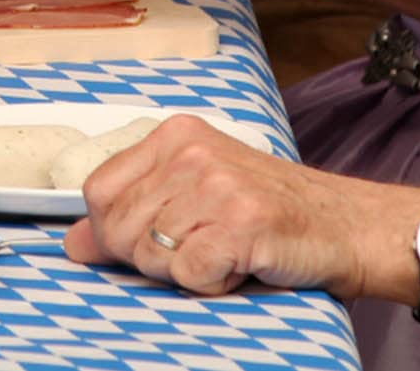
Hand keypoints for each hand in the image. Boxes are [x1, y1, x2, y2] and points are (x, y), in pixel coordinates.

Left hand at [66, 116, 419, 303]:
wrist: (345, 225)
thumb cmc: (268, 212)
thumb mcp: (194, 193)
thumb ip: (134, 209)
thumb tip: (74, 243)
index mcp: (173, 135)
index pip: (98, 189)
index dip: (107, 231)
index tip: (134, 246)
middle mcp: (190, 151)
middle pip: (118, 226)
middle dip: (147, 258)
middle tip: (195, 251)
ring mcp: (217, 184)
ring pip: (152, 255)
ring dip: (185, 272)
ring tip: (223, 253)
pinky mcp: (242, 222)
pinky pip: (191, 274)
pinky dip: (212, 284)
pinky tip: (240, 266)